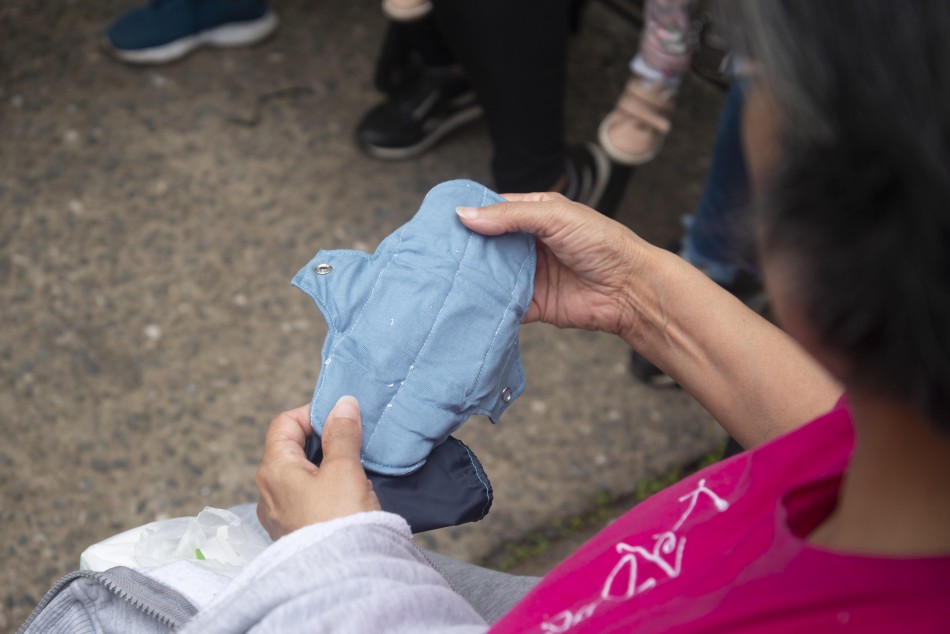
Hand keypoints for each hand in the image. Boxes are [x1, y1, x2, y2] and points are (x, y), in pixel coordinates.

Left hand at [256, 397, 380, 539]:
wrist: (341, 577)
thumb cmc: (339, 521)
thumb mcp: (344, 469)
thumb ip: (342, 434)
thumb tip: (342, 404)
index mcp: (273, 469)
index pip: (284, 423)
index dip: (312, 413)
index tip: (341, 416)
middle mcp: (268, 490)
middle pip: (290, 448)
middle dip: (321, 439)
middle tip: (351, 439)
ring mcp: (278, 513)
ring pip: (299, 474)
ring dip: (324, 464)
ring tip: (353, 466)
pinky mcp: (292, 530)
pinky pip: (304, 497)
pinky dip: (323, 487)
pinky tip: (347, 494)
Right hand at [457, 192, 652, 338]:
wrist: (630, 289)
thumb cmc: (603, 243)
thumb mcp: (554, 216)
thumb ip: (510, 216)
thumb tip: (465, 215)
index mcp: (535, 214)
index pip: (494, 211)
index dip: (470, 215)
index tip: (441, 222)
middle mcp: (529, 244)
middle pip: (487, 245)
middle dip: (465, 249)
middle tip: (435, 253)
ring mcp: (529, 275)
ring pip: (491, 275)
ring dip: (473, 278)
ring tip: (443, 278)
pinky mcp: (532, 304)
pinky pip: (503, 304)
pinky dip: (487, 305)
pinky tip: (467, 303)